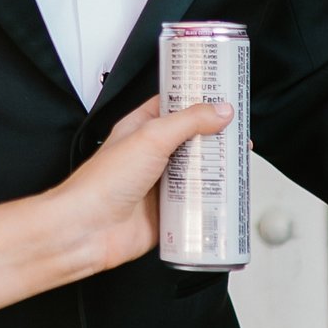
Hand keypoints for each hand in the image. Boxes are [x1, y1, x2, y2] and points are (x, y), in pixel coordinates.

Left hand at [54, 95, 235, 273]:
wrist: (88, 229)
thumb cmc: (102, 182)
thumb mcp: (150, 138)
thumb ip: (188, 122)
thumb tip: (219, 111)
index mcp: (141, 128)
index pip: (175, 105)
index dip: (199, 100)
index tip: (223, 97)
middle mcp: (151, 154)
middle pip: (192, 140)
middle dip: (216, 139)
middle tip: (240, 135)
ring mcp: (160, 183)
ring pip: (197, 172)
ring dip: (217, 170)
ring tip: (238, 164)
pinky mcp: (167, 212)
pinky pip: (196, 204)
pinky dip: (211, 201)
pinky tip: (225, 197)